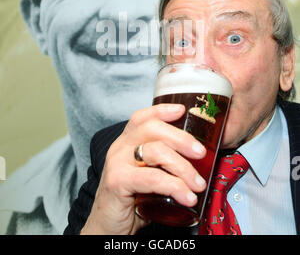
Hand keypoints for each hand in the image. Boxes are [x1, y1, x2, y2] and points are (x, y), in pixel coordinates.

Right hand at [80, 104, 206, 234]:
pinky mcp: (117, 181)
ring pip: (156, 152)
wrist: (107, 225)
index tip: (183, 110)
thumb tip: (199, 159)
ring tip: (198, 184)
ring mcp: (117, 162)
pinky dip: (174, 186)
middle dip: (181, 138)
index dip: (162, 110)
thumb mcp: (148, 174)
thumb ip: (165, 163)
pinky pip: (152, 178)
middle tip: (201, 153)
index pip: (142, 117)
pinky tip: (187, 197)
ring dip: (184, 168)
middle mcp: (120, 147)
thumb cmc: (132, 199)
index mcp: (127, 142)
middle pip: (152, 128)